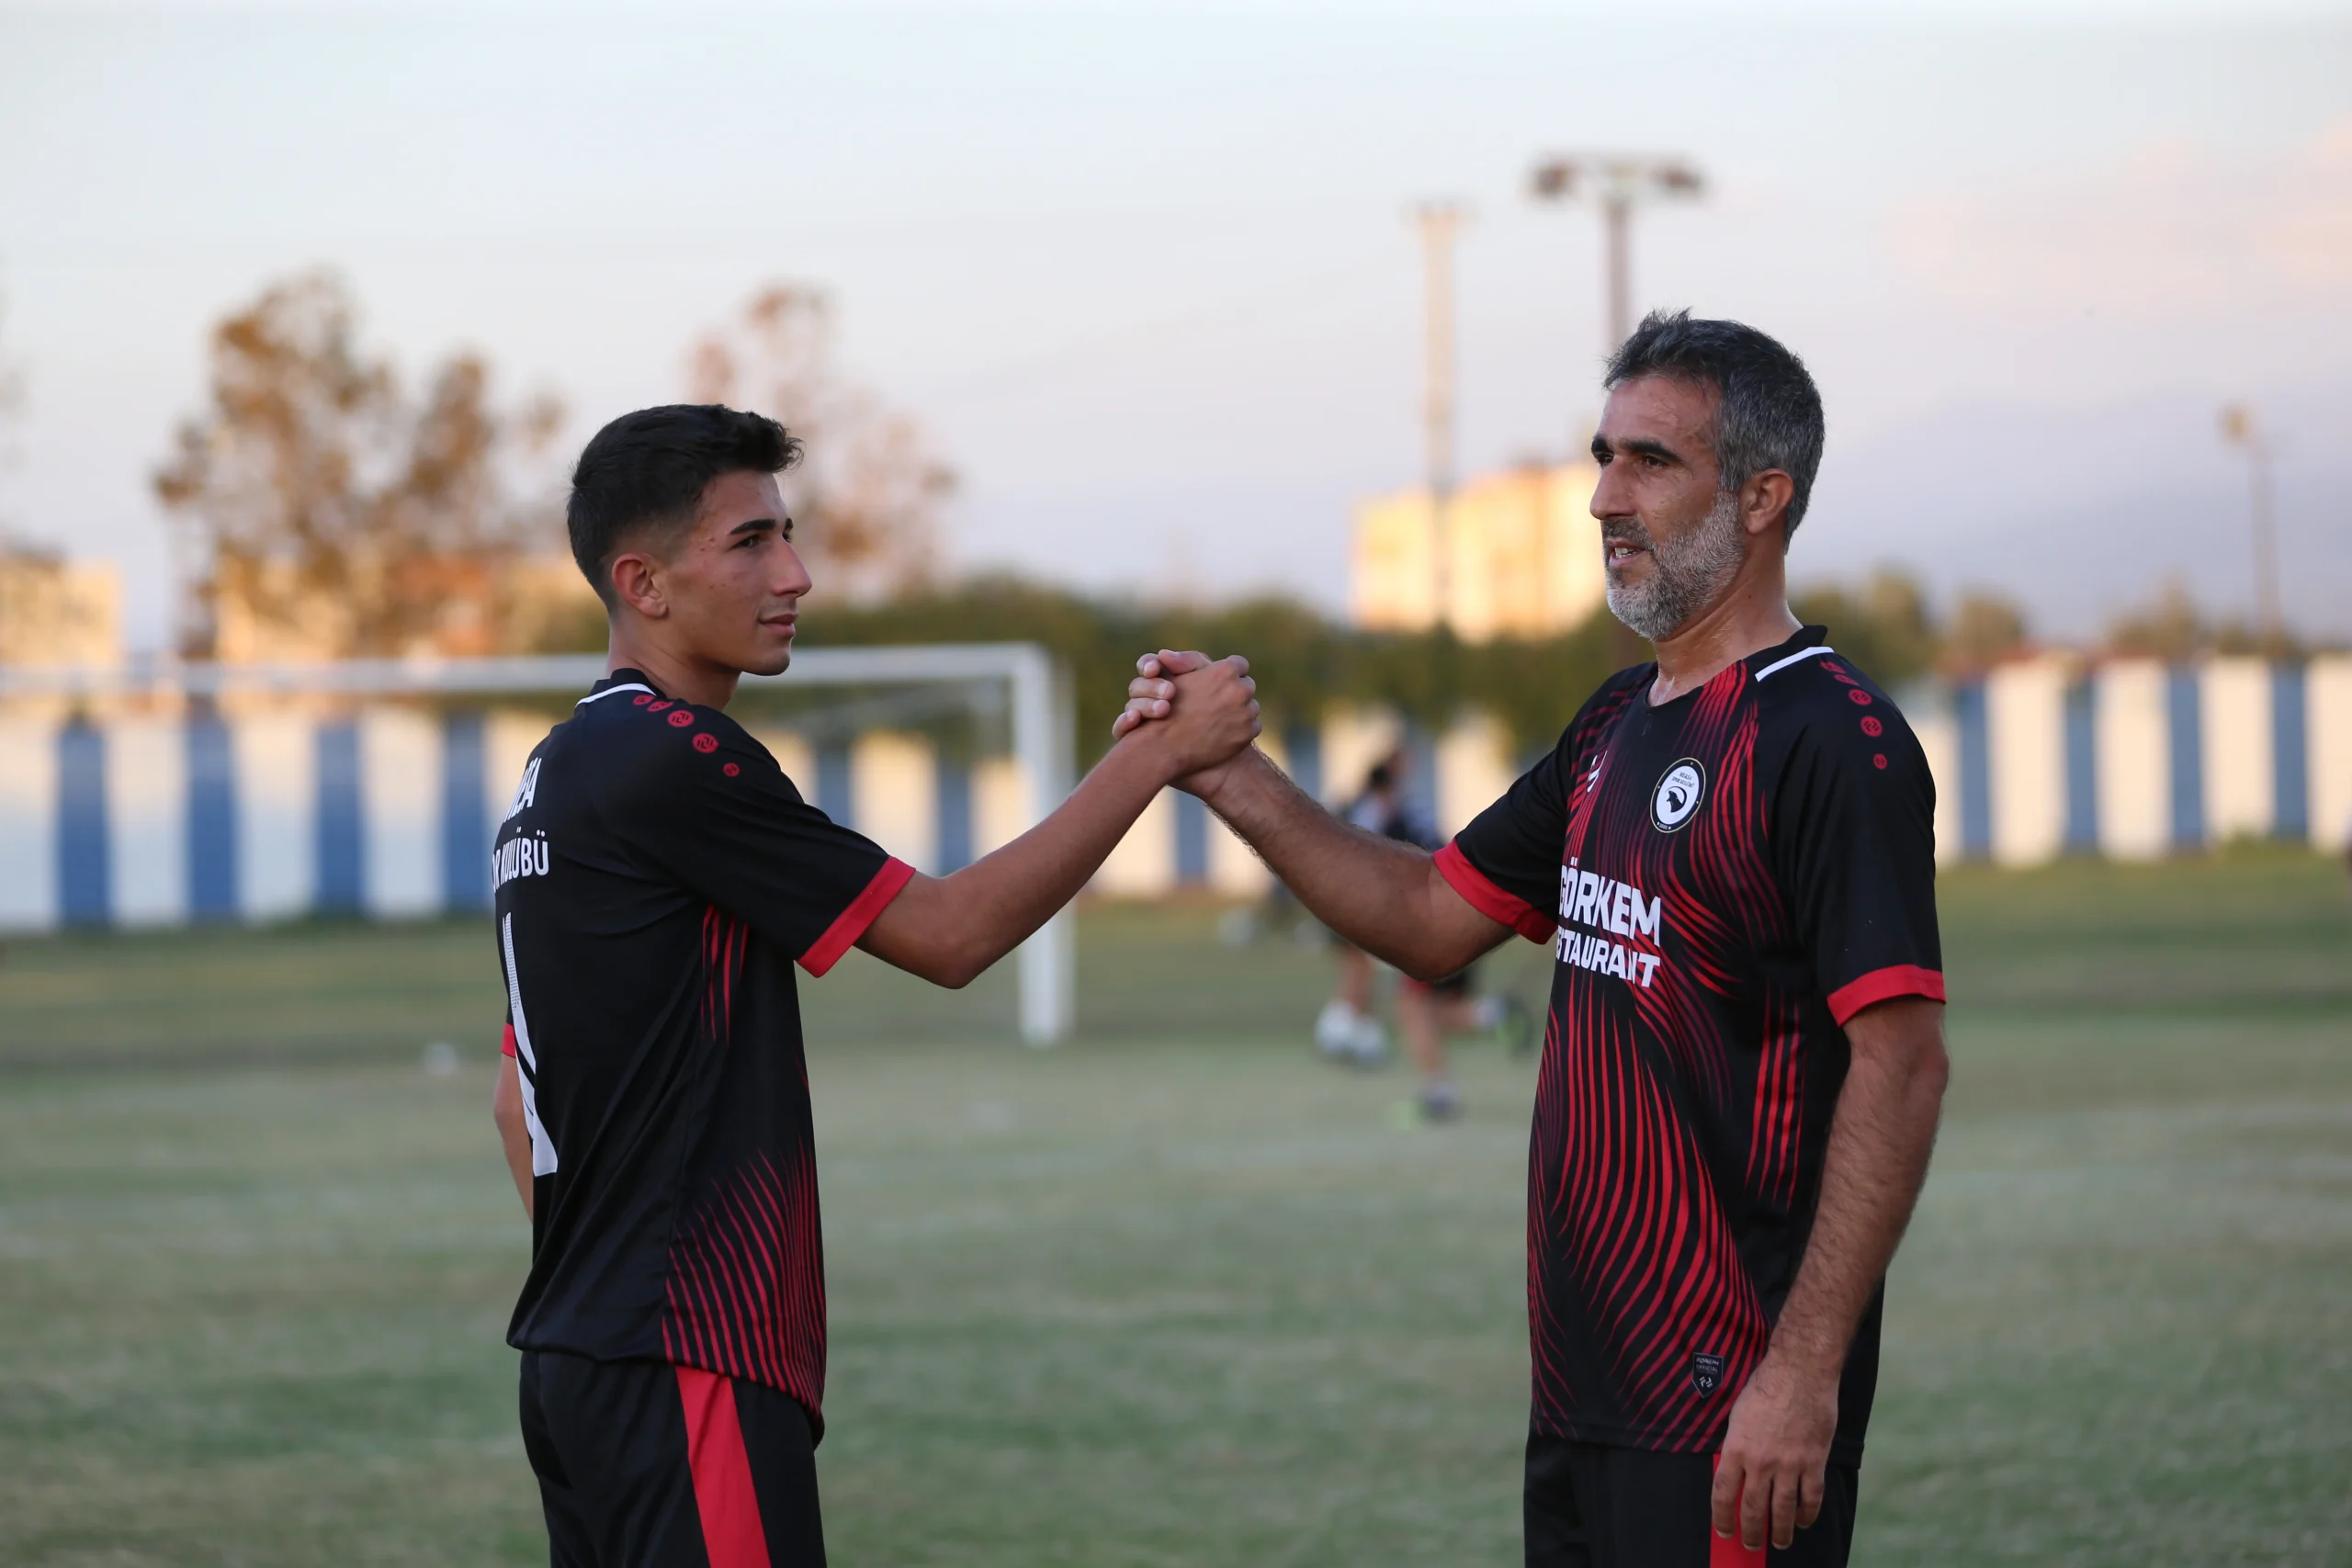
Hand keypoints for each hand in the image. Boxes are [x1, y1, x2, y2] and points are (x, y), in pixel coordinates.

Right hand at [1110, 648, 1213, 740]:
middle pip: (1136, 686)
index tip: (1154, 669)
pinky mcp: (1136, 741)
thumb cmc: (1219, 713)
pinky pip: (1120, 729)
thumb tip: (1163, 654)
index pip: (1148, 666)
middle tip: (1169, 693)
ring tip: (1164, 709)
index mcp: (1163, 682)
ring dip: (1145, 706)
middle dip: (1151, 687)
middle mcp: (1147, 700)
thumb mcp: (1213, 681)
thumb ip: (1193, 663)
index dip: (1149, 665)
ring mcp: (1141, 722)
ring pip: (1130, 706)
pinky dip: (1124, 723)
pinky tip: (1134, 720)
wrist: (1223, 759)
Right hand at [1120, 652, 1259, 782]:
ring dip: (1240, 711)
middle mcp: (1241, 689)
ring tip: (1217, 719)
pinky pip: (1253, 726)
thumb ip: (1187, 660)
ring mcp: (1247, 712)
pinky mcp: (1248, 733)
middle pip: (1247, 686)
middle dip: (1236, 692)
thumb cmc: (1167, 708)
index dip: (1227, 674)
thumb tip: (1176, 650)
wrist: (1167, 746)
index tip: (1218, 683)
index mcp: (1226, 671)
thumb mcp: (1175, 677)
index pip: (1239, 665)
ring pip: (1251, 707)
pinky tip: (1223, 732)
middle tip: (1217, 702)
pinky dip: (1242, 729)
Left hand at [1710, 1350, 1839, 1552]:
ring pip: (1783, 1511)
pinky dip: (1807, 1514)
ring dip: (1781, 1532)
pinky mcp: (1814, 1462)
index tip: (1724, 1530)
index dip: (1722, 1517)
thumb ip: (1736, 1447)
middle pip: (1753, 1509)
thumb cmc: (1765, 1388)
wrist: (1800, 1372)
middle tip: (1751, 1545)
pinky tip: (1803, 1522)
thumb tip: (1735, 1473)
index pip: (1723, 1493)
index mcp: (1735, 1448)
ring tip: (1780, 1543)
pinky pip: (1811, 1498)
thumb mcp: (1738, 1416)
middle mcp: (1760, 1462)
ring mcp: (1789, 1464)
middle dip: (1751, 1532)